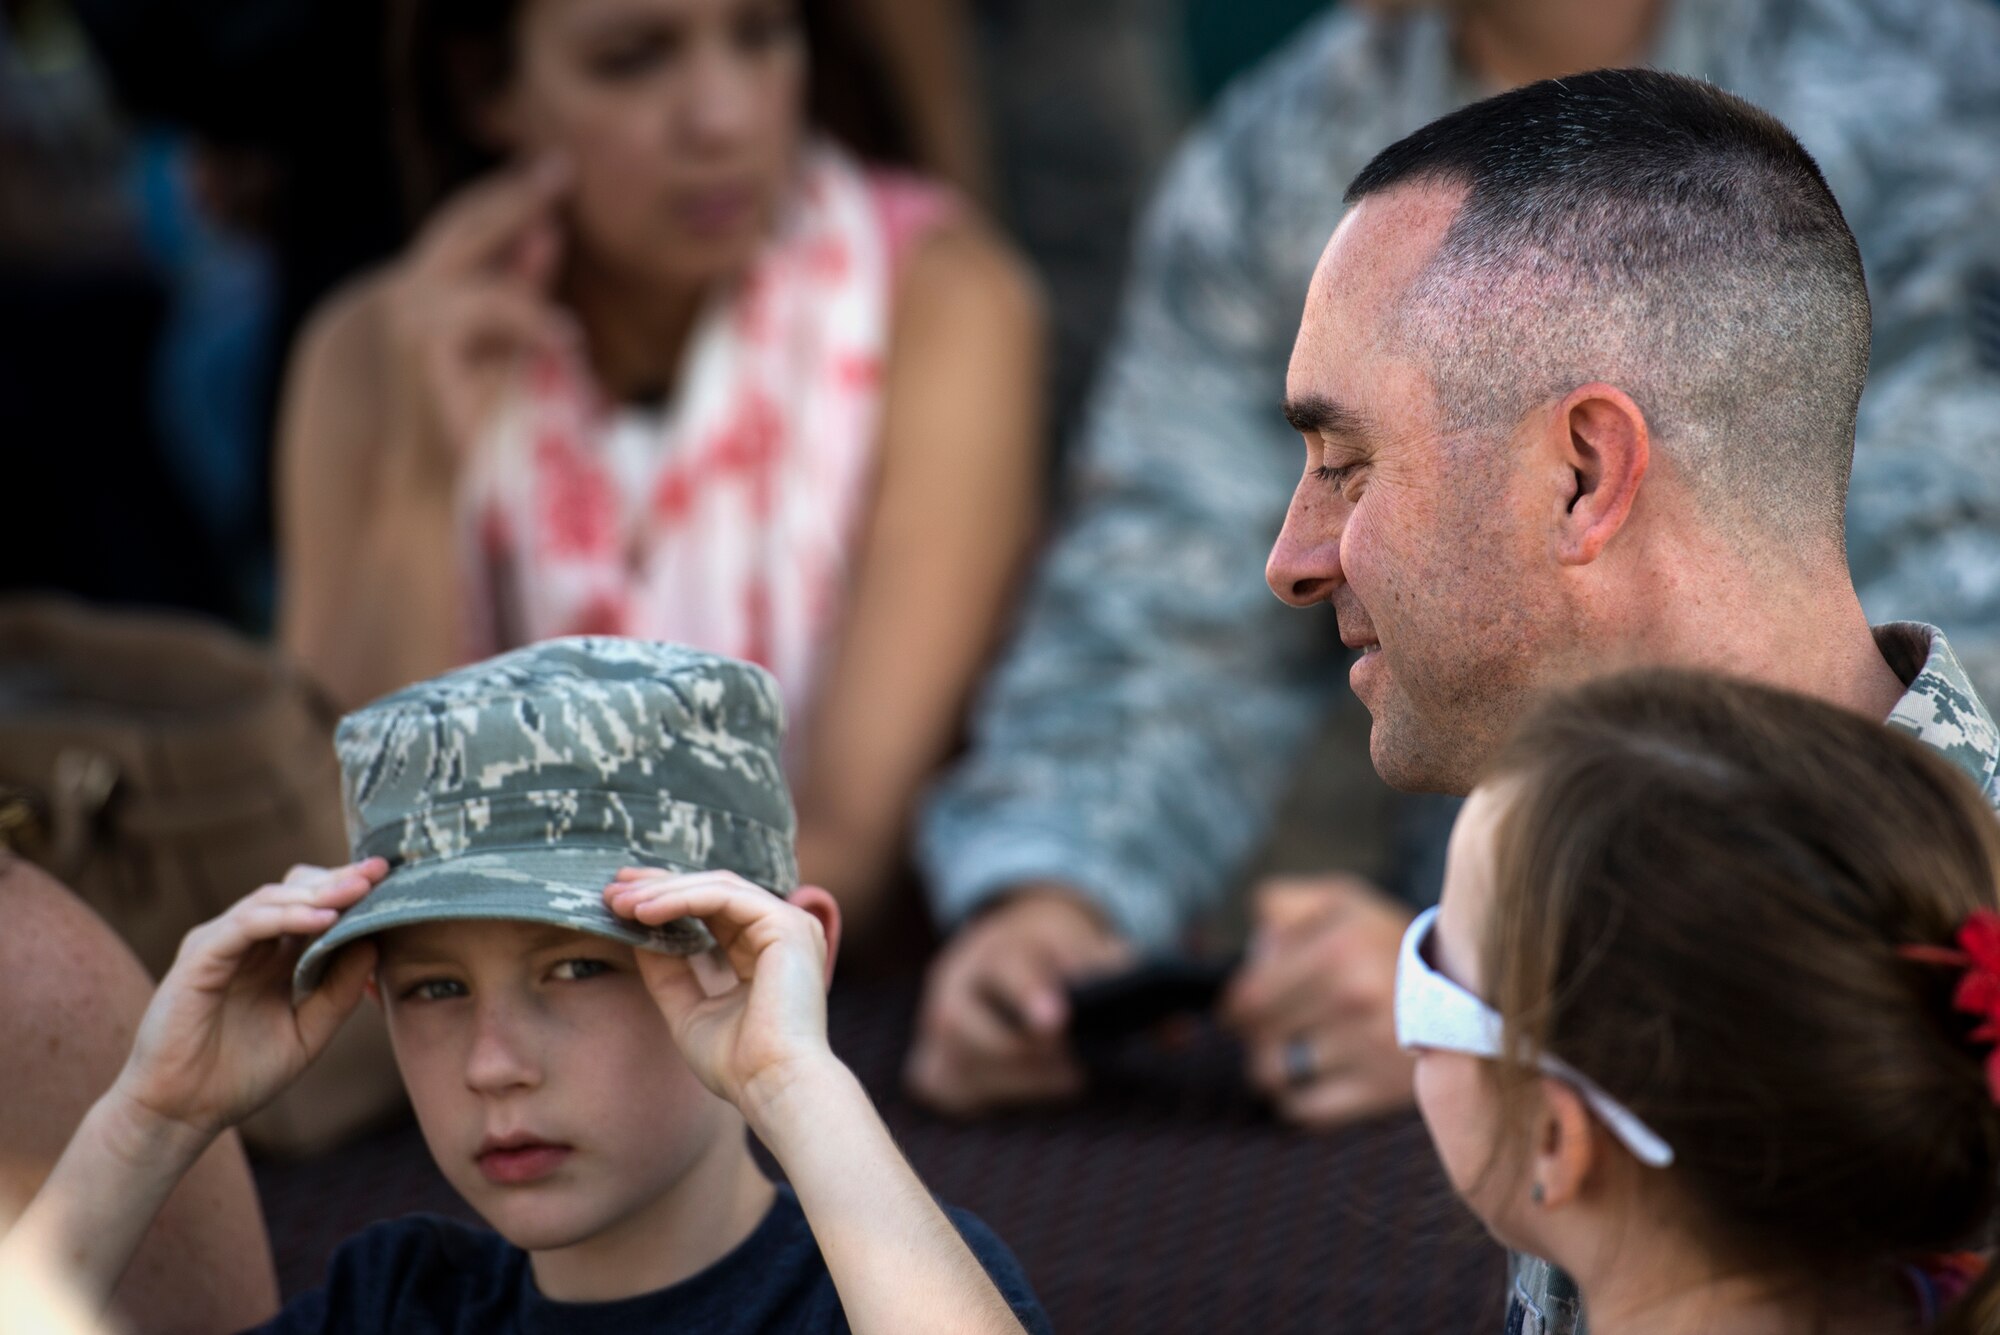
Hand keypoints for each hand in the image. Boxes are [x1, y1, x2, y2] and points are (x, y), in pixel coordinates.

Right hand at [112, 860, 387, 1138]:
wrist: (182, 1113)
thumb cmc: (239, 1076)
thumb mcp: (307, 1033)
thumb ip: (339, 991)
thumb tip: (376, 942)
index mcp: (272, 957)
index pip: (312, 906)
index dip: (349, 891)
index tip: (391, 881)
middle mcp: (246, 943)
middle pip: (294, 890)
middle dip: (339, 880)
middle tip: (379, 872)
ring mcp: (219, 946)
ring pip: (271, 899)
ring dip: (317, 893)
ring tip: (358, 890)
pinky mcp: (198, 959)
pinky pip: (245, 925)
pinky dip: (284, 917)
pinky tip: (322, 919)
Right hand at [381, 154, 577, 471]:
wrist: (428, 476)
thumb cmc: (467, 418)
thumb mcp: (506, 343)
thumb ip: (522, 289)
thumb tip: (549, 232)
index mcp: (422, 290)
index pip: (464, 228)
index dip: (507, 196)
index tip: (551, 168)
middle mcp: (405, 293)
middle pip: (465, 224)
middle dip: (517, 196)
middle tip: (563, 167)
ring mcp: (407, 311)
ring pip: (489, 281)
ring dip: (534, 307)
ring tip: (570, 340)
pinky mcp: (423, 338)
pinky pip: (494, 312)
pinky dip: (534, 326)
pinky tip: (565, 344)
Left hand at [605, 869, 839, 1115]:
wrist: (771, 1087)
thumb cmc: (738, 1065)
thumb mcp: (688, 1010)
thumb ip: (668, 972)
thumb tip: (638, 935)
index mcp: (767, 951)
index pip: (712, 910)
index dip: (667, 899)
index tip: (620, 901)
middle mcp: (782, 931)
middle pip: (713, 890)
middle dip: (659, 886)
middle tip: (611, 889)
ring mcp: (790, 924)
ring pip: (717, 887)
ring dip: (663, 890)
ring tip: (619, 901)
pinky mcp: (786, 925)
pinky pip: (724, 897)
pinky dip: (681, 899)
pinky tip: (644, 912)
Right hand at [904, 888, 1132, 1115]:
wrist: (1010, 940)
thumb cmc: (1058, 951)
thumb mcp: (1093, 949)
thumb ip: (1133, 989)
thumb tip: (1177, 1035)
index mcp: (998, 946)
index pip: (1007, 968)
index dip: (1029, 995)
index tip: (1057, 1023)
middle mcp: (954, 984)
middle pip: (964, 1025)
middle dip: (1021, 1057)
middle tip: (1078, 1074)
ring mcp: (934, 1024)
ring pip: (951, 1064)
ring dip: (1010, 1083)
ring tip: (1064, 1084)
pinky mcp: (930, 1059)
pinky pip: (939, 1088)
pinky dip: (978, 1097)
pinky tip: (1020, 1096)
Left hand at [1222, 874, 1415, 1127]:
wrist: (1471, 988)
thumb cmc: (1387, 942)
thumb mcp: (1340, 901)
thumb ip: (1282, 905)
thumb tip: (1250, 947)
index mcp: (1337, 948)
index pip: (1246, 998)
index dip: (1238, 1006)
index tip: (1247, 1008)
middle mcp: (1352, 996)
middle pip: (1256, 1038)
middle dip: (1260, 1031)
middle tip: (1285, 1022)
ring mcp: (1368, 1047)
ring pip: (1273, 1076)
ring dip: (1277, 1067)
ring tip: (1302, 1048)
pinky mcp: (1380, 1090)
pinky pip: (1303, 1109)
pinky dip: (1302, 1098)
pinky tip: (1323, 1075)